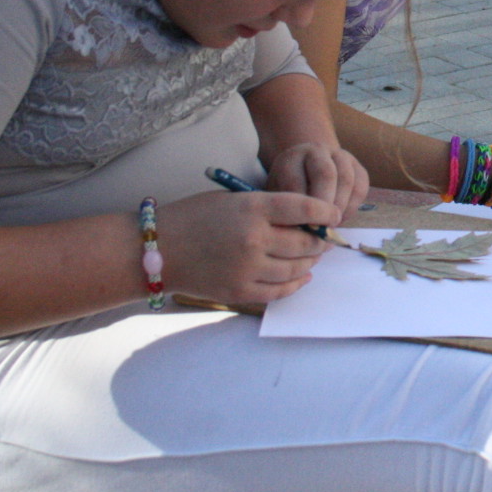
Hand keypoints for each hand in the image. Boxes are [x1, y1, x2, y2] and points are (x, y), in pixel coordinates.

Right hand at [158, 189, 339, 305]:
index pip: (304, 207)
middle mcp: (254, 238)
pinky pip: (279, 291)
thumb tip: (305, 219)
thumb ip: (268, 208)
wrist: (157, 249)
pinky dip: (295, 284)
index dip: (325, 212)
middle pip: (306, 241)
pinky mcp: (240, 291)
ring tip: (313, 256)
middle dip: (320, 240)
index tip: (334, 215)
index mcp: (252, 208)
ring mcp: (247, 268)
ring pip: (296, 268)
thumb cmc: (195, 217)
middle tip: (324, 238)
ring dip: (310, 262)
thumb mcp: (233, 200)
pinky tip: (301, 276)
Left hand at [265, 142, 369, 220]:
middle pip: (326, 175)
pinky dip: (352, 206)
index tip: (300, 228)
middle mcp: (317, 150)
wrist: (306, 170)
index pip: (296, 180)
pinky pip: (361, 186)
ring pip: (346, 179)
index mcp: (291, 157)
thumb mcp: (278, 195)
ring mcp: (340, 155)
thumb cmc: (287, 190)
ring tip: (331, 225)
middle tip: (321, 227)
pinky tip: (341, 218)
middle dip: (325, 205)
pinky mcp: (357, 166)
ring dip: (340, 207)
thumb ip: (285, 209)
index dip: (299, 207)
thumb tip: (297, 232)